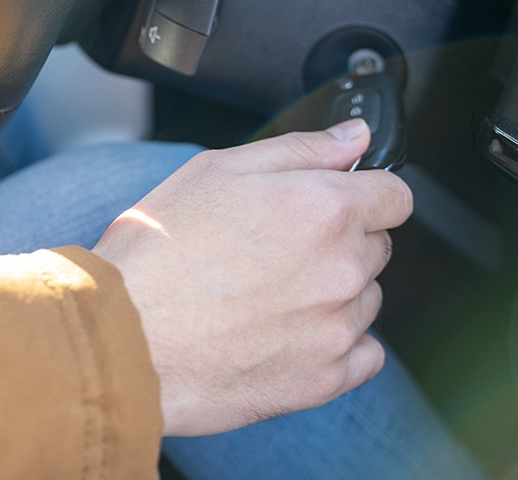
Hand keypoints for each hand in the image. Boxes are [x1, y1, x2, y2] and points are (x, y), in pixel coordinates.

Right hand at [91, 119, 410, 436]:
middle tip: (274, 250)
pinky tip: (289, 334)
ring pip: (367, 299)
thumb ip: (299, 150)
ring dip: (334, 292)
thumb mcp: (216, 172)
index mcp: (324, 208)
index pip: (395, 195)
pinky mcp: (323, 379)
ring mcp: (336, 328)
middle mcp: (342, 267)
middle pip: (377, 247)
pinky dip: (337, 345)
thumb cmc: (157, 253)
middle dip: (339, 242)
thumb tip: (355, 138)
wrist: (122, 339)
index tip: (335, 203)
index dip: (364, 193)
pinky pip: (363, 356)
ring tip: (267, 294)